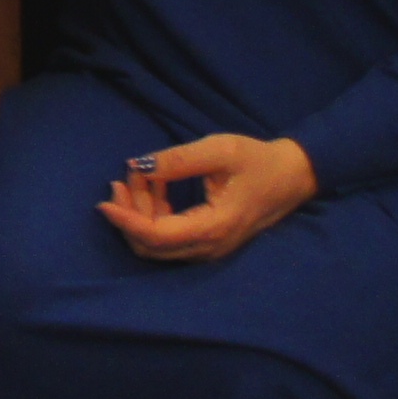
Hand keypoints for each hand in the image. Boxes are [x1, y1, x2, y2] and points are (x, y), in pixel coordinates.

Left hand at [99, 134, 316, 263]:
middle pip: (153, 246)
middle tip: (119, 180)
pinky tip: (153, 186)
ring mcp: (211, 248)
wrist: (294, 176)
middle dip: (129, 215)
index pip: (157, 236)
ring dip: (140, 214)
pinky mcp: (210, 242)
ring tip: (135, 177)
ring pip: (160, 244)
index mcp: (214, 227)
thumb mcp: (220, 150)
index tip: (103, 203)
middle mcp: (210, 247)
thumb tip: (137, 165)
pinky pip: (172, 238)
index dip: (126, 221)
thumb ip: (178, 160)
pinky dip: (154, 216)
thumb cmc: (259, 161)